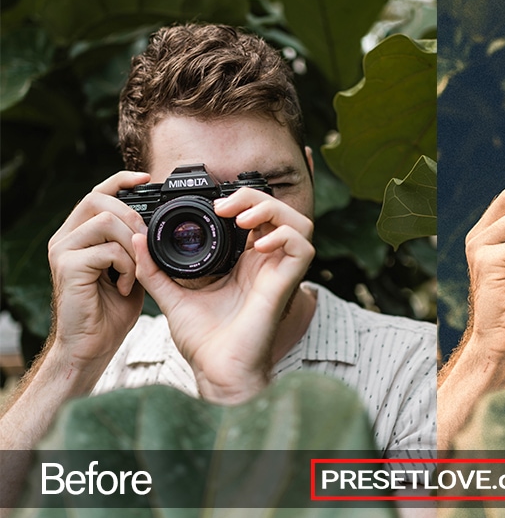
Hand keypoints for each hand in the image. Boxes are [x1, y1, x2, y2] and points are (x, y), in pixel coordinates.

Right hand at [47, 171, 149, 365]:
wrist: (92, 346)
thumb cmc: (111, 310)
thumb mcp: (130, 269)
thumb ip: (136, 245)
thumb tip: (156, 224)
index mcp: (80, 234)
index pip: (97, 193)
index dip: (121, 181)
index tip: (146, 180)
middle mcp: (66, 238)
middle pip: (98, 199)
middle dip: (132, 216)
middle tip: (146, 244)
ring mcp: (63, 251)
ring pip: (106, 222)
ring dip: (132, 245)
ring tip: (136, 272)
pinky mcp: (67, 267)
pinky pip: (107, 250)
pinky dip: (126, 267)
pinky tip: (126, 286)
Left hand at [133, 187, 314, 403]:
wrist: (216, 371)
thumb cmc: (204, 342)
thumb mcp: (173, 296)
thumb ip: (155, 269)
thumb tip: (136, 239)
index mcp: (246, 263)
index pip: (258, 217)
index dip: (243, 202)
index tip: (214, 206)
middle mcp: (266, 264)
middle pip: (280, 212)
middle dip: (256, 199)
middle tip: (225, 207)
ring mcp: (279, 273)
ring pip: (298, 223)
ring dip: (273, 211)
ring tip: (244, 219)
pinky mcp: (286, 284)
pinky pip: (302, 248)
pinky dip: (285, 237)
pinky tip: (259, 245)